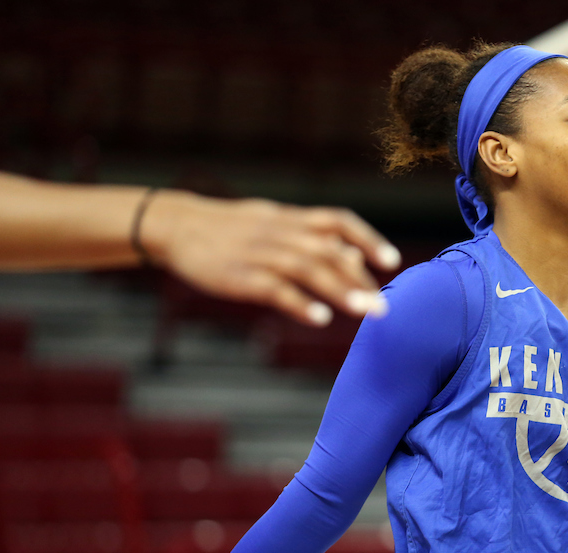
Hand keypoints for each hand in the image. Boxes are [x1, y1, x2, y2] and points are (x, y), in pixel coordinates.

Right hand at [141, 191, 401, 325]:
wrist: (176, 225)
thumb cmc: (234, 230)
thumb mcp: (275, 224)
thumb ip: (315, 240)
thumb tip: (358, 259)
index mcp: (291, 219)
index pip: (338, 221)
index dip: (367, 238)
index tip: (392, 262)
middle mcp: (280, 232)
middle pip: (327, 251)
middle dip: (359, 279)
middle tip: (383, 307)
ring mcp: (259, 253)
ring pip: (305, 268)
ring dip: (339, 290)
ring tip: (365, 311)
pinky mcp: (238, 275)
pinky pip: (273, 288)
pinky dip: (298, 303)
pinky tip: (320, 318)